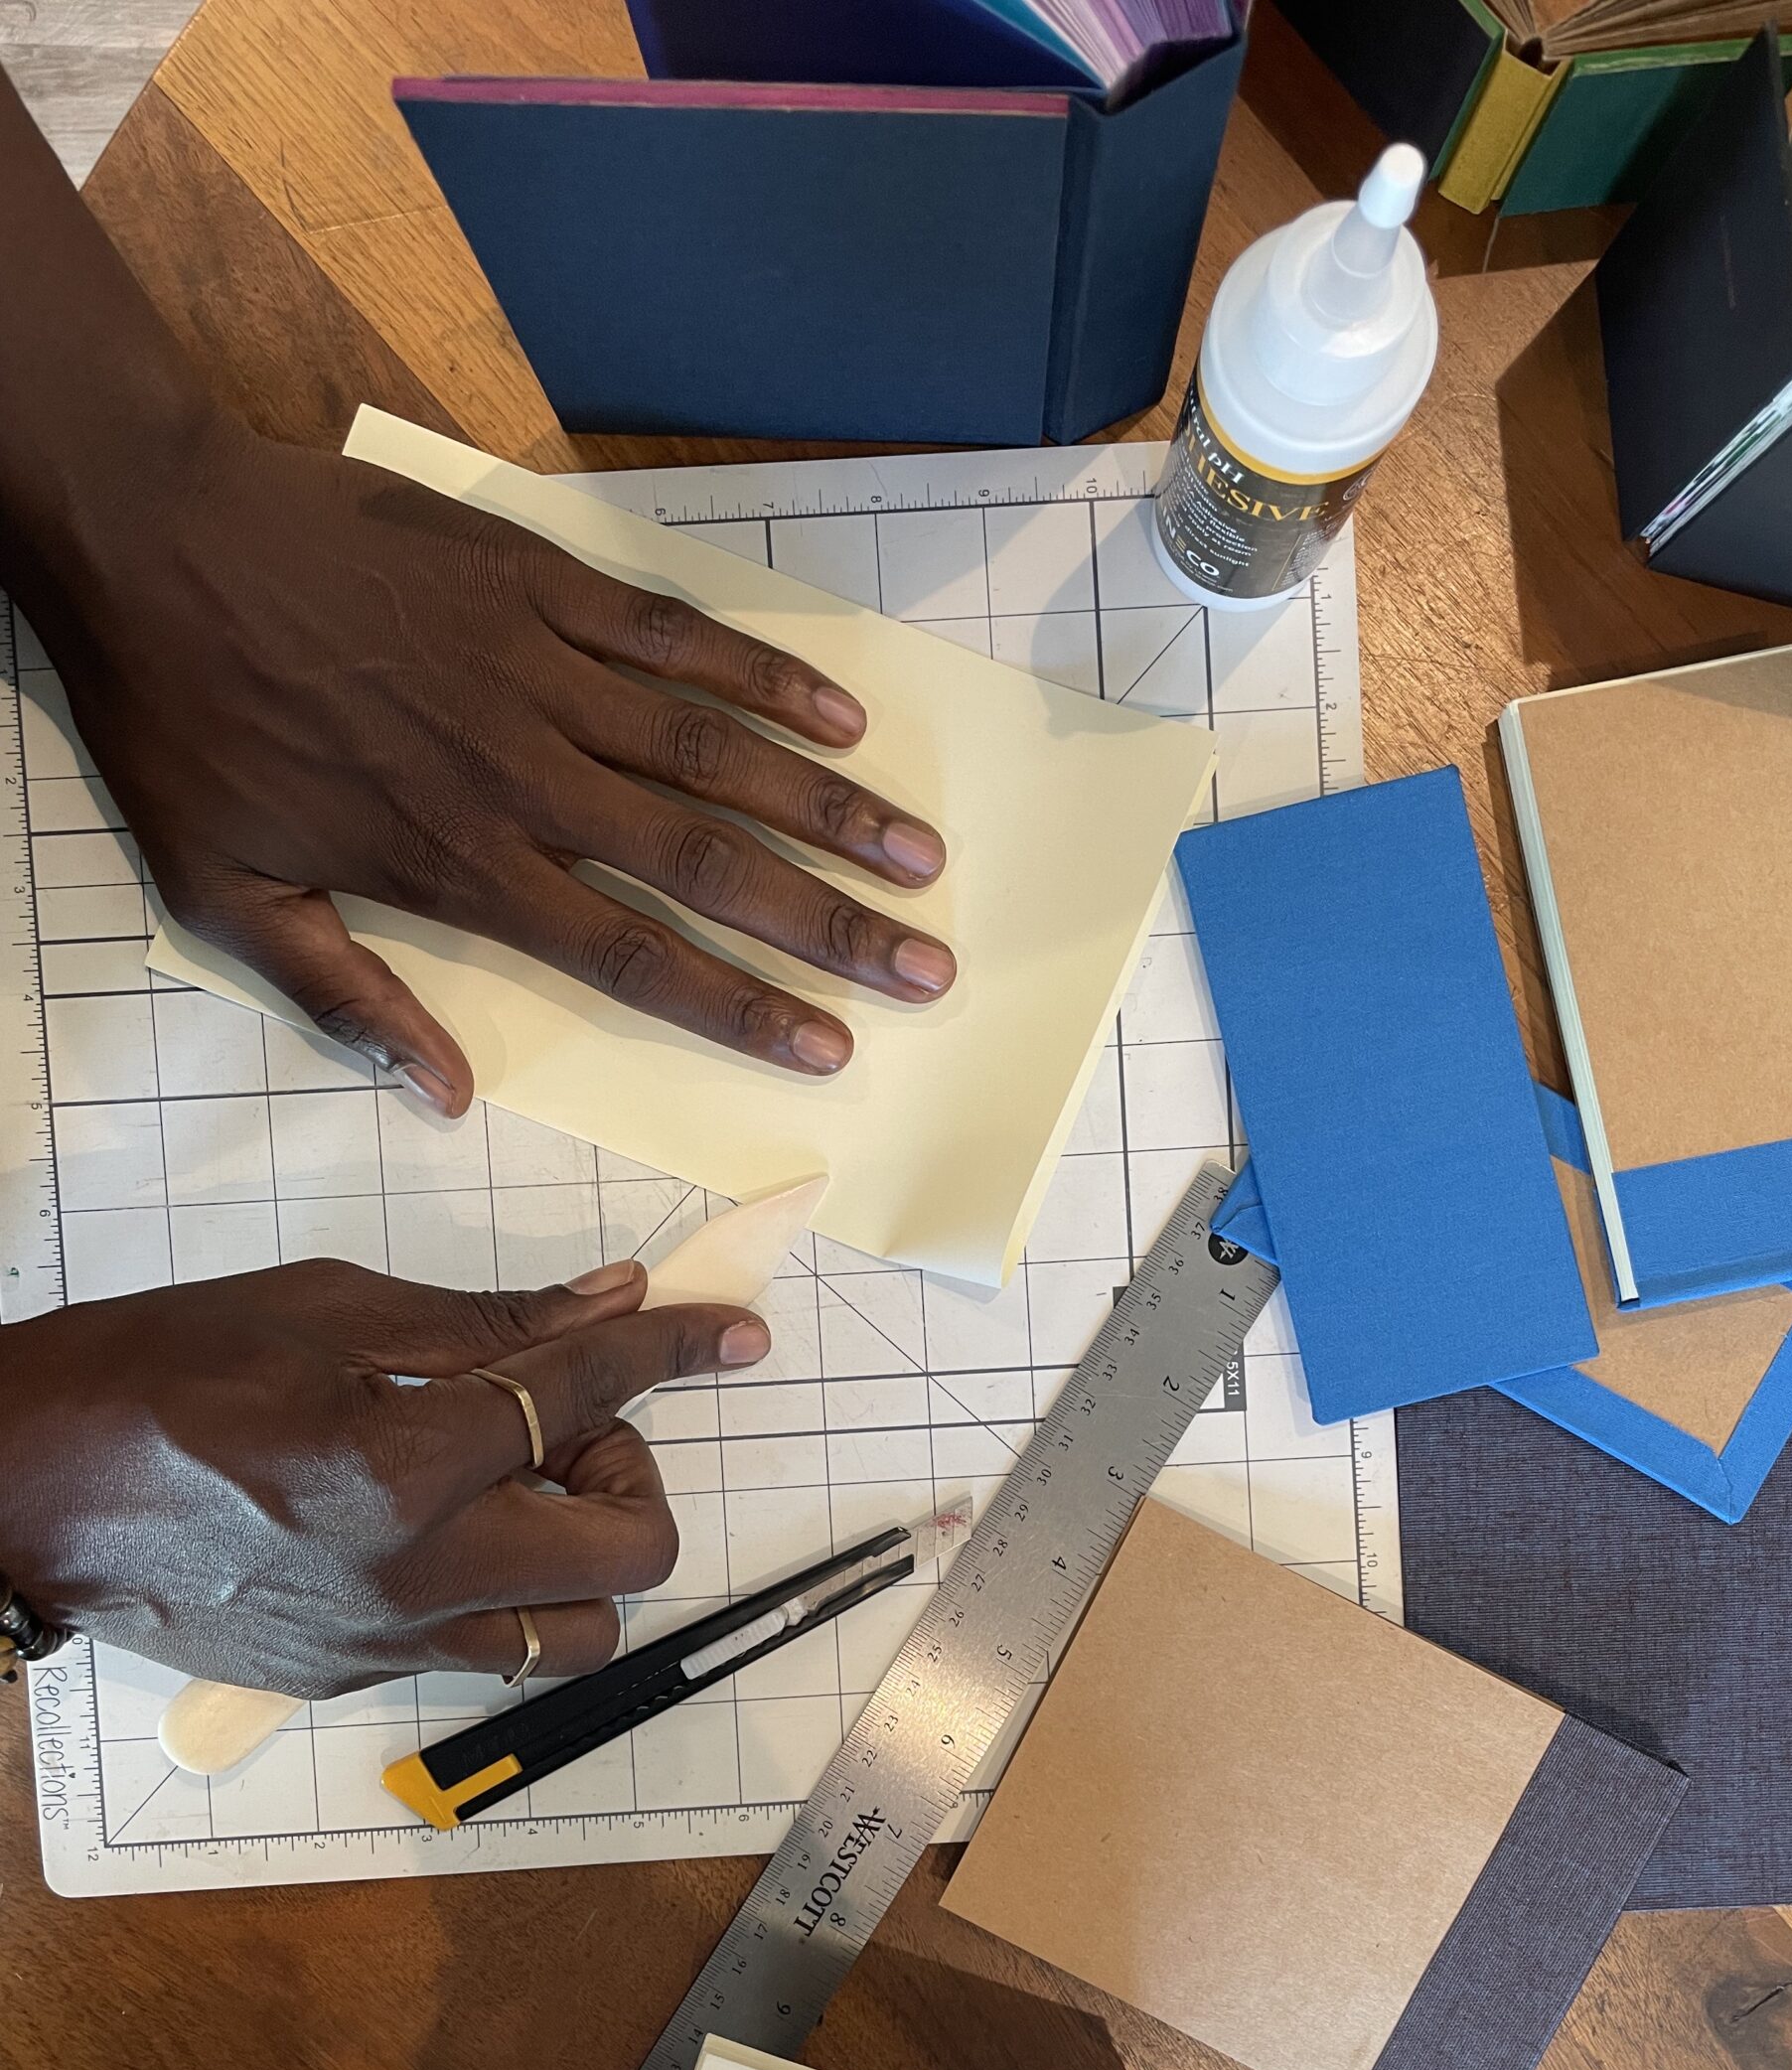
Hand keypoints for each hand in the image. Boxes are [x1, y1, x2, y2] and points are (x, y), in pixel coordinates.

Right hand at [0, 1257, 765, 1699]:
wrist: (20, 1490)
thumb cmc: (158, 1371)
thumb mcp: (323, 1307)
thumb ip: (485, 1320)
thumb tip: (609, 1300)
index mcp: (413, 1465)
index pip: (587, 1396)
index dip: (673, 1347)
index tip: (729, 1329)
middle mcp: (422, 1576)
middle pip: (633, 1551)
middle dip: (633, 1472)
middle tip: (566, 1421)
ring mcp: (391, 1644)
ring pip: (580, 1634)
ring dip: (587, 1555)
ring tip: (518, 1487)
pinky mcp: (354, 1679)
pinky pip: (490, 1656)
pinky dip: (510, 1593)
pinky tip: (453, 1529)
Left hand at [44, 418, 956, 1111]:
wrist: (153, 542)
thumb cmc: (186, 727)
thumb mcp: (227, 896)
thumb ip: (345, 998)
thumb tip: (438, 1094)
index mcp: (463, 866)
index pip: (633, 956)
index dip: (741, 1006)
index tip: (829, 1046)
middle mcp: (526, 778)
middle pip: (707, 866)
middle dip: (829, 924)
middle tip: (927, 964)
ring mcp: (541, 674)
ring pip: (711, 754)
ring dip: (825, 807)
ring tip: (919, 852)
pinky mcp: (538, 585)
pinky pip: (671, 636)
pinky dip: (758, 675)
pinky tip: (836, 716)